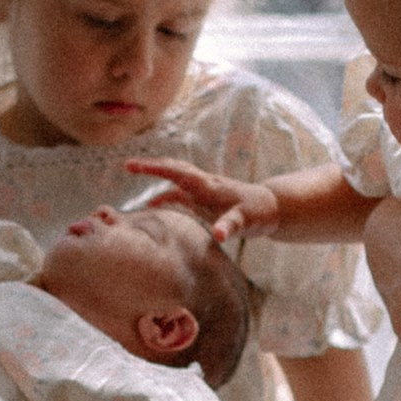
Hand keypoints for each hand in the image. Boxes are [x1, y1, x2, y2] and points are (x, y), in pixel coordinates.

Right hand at [122, 158, 279, 240]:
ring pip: (176, 178)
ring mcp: (203, 191)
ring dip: (157, 175)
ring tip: (134, 172)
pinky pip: (180, 194)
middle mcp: (203, 184)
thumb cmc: (258, 213)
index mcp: (208, 186)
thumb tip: (219, 235)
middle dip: (151, 166)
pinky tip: (153, 205)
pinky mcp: (205, 200)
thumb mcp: (246, 221)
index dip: (155, 168)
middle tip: (127, 165)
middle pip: (173, 169)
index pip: (177, 172)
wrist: (272, 208)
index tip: (133, 166)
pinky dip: (165, 196)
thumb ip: (231, 226)